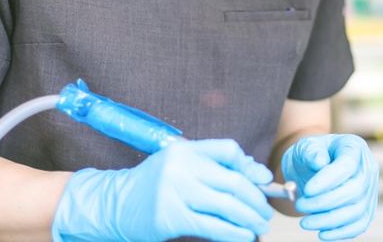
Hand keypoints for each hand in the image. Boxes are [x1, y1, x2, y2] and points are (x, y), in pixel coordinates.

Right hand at [52, 138, 273, 241]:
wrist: (117, 203)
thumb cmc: (155, 184)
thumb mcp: (180, 165)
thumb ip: (213, 166)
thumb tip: (255, 174)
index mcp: (186, 150)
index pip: (228, 150)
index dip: (250, 167)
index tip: (263, 182)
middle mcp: (181, 167)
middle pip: (233, 181)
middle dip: (256, 199)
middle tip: (266, 212)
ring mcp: (175, 192)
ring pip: (226, 205)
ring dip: (250, 218)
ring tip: (260, 226)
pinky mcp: (171, 218)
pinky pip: (212, 227)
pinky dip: (233, 233)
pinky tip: (244, 236)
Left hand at [281, 134, 378, 239]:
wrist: (314, 166)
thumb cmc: (310, 154)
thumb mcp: (305, 146)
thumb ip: (310, 152)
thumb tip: (319, 162)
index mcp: (354, 147)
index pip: (347, 166)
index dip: (328, 180)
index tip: (306, 190)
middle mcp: (368, 168)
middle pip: (355, 191)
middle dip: (325, 203)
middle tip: (300, 205)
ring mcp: (370, 190)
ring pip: (357, 211)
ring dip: (330, 221)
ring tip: (305, 222)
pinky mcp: (367, 208)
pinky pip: (360, 224)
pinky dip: (342, 233)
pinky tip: (322, 234)